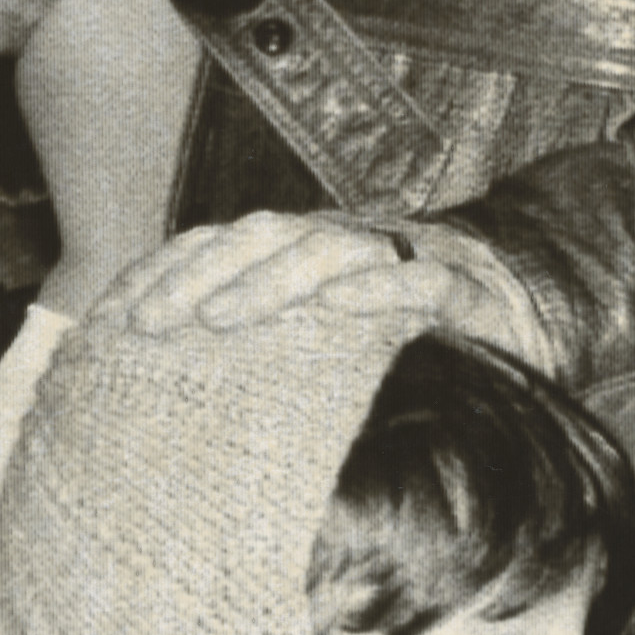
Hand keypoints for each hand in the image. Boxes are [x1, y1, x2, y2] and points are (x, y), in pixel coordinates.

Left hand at [103, 208, 552, 364]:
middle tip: (145, 324)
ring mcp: (403, 258)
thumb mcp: (323, 346)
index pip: (219, 248)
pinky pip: (419, 281)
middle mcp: (344, 243)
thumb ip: (260, 355)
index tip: (112, 316)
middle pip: (257, 239)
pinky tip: (343, 305)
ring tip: (222, 317)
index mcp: (301, 254)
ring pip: (328, 247)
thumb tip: (165, 396)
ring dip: (270, 278)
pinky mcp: (462, 291)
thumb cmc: (403, 342)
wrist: (522, 307)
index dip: (165, 272)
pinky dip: (380, 288)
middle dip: (195, 275)